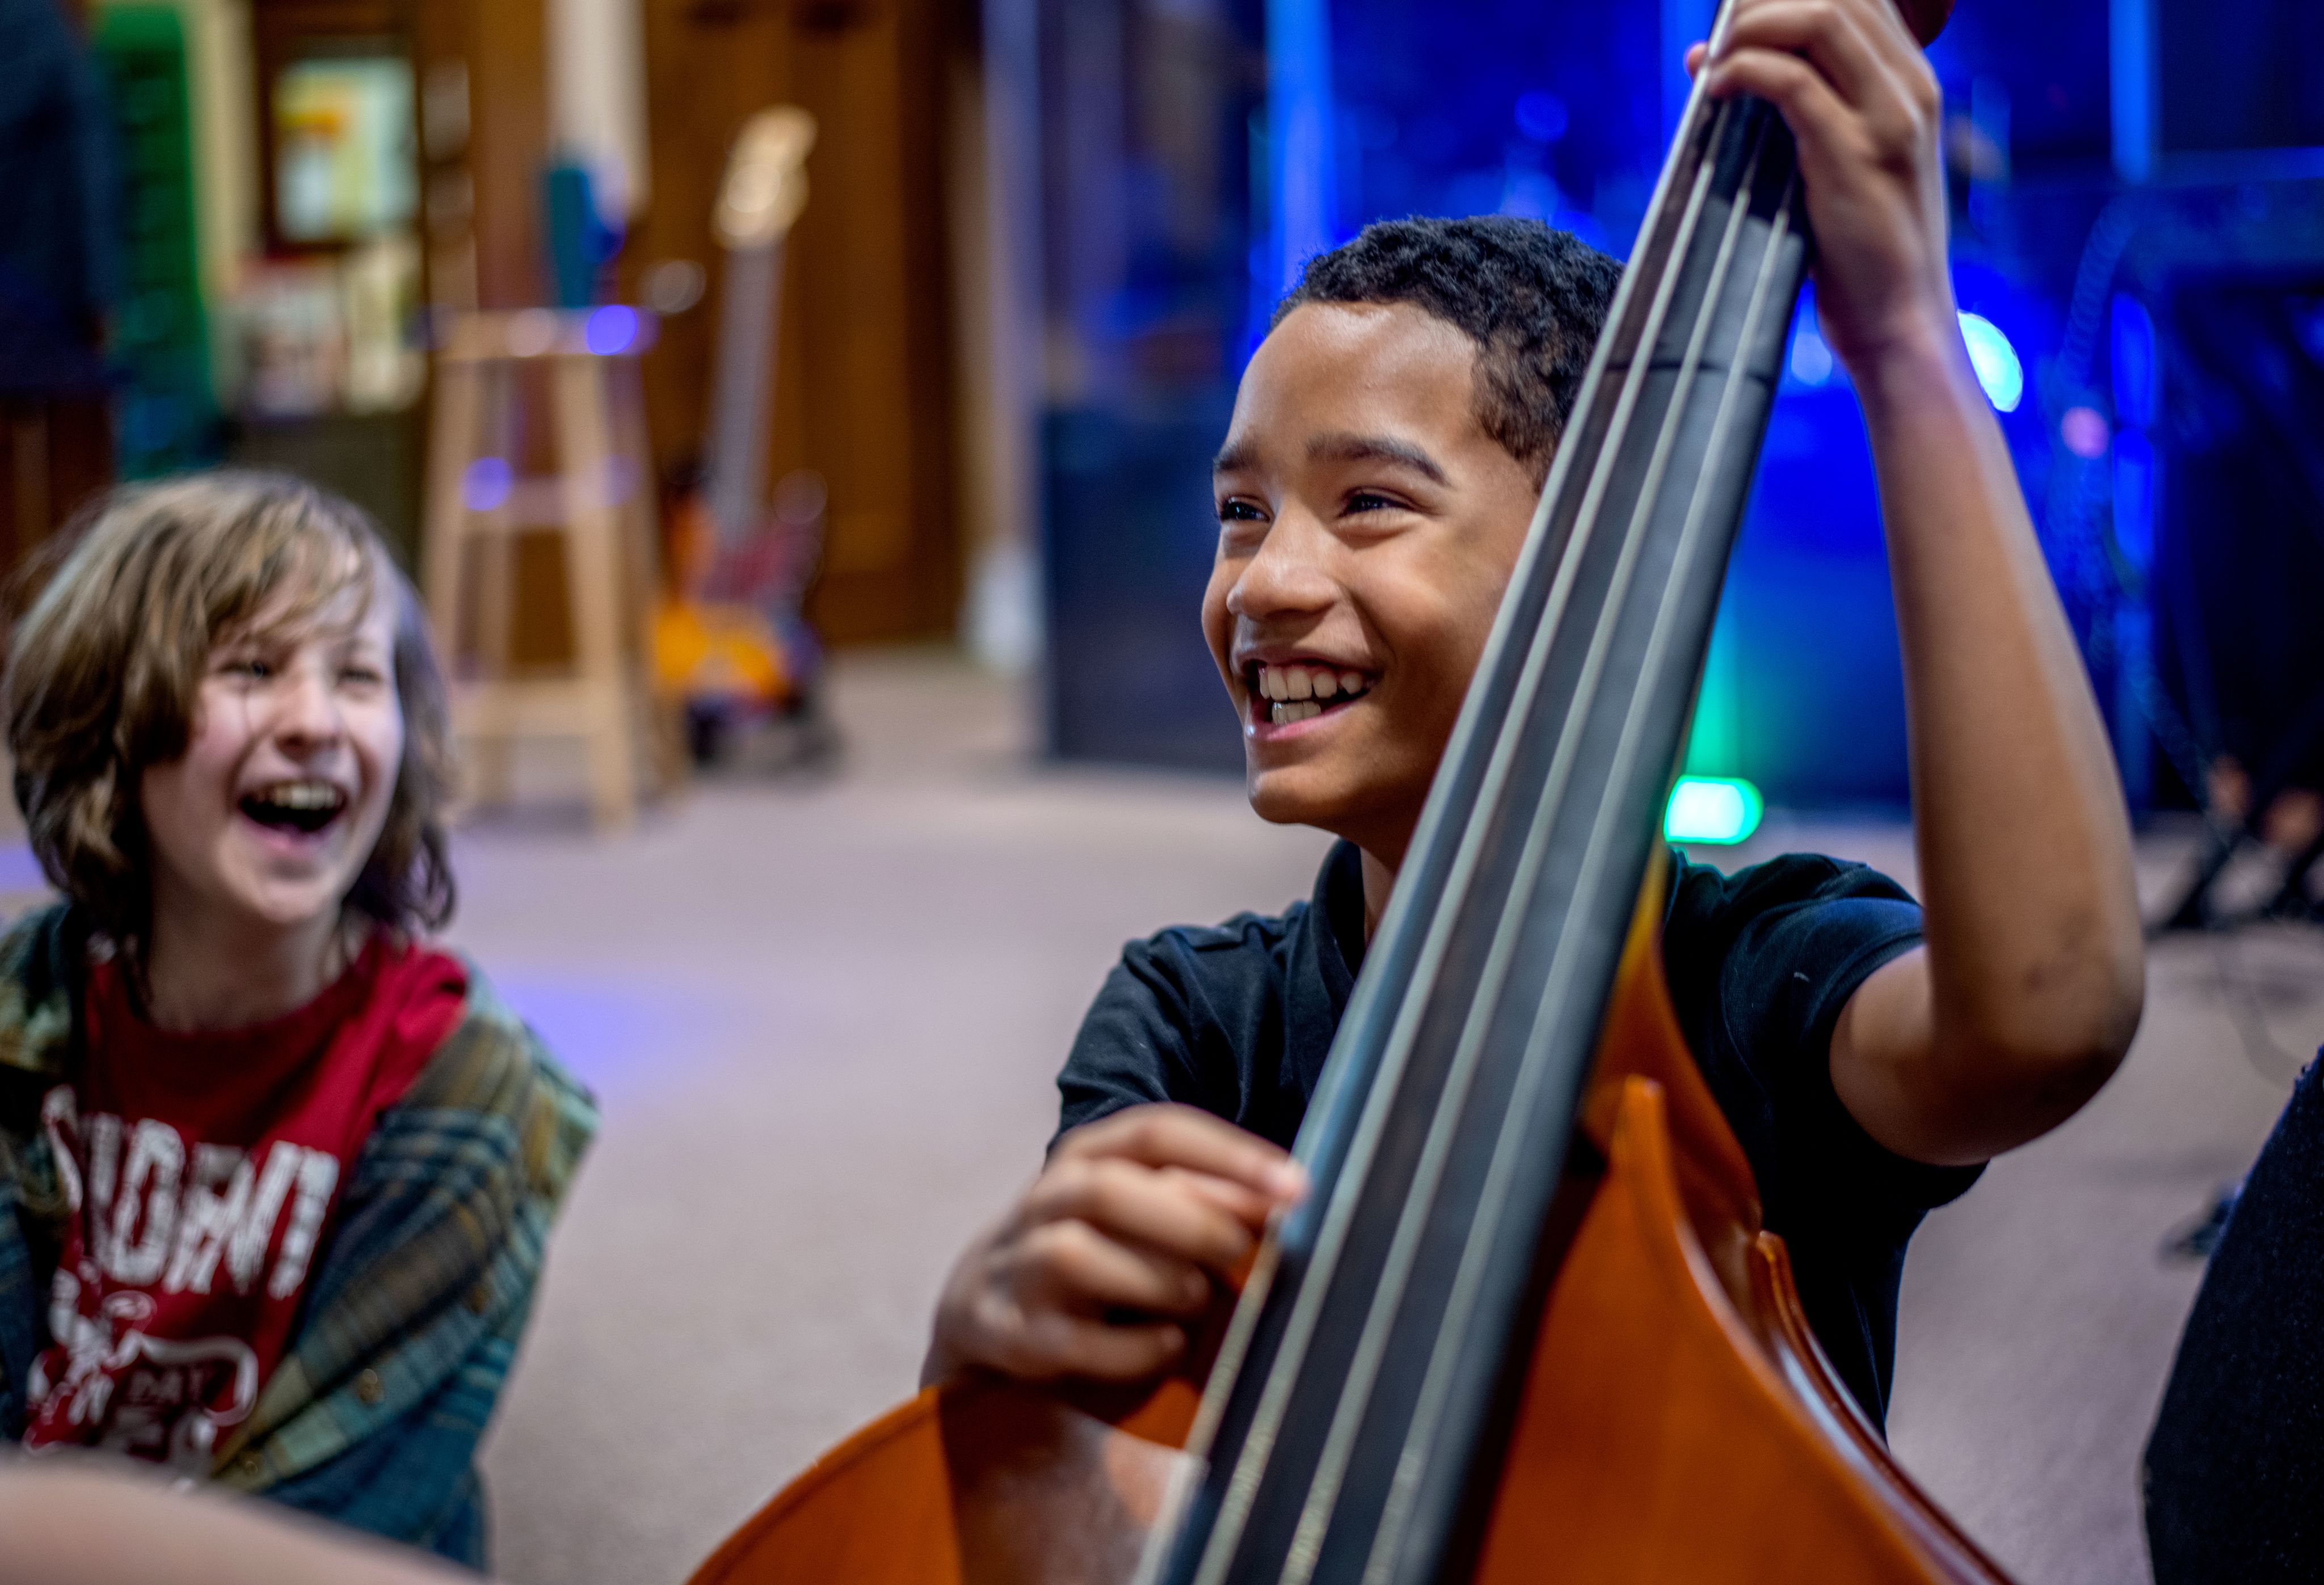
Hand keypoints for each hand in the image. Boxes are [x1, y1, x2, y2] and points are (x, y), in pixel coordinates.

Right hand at [924, 1104, 1305, 1385]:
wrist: (978, 1306)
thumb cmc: (1089, 1249)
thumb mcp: (1138, 1211)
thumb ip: (1203, 1198)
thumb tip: (1288, 1198)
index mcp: (1086, 1156)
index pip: (1156, 1133)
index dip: (1229, 1154)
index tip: (1297, 1185)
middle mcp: (1045, 1201)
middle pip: (1108, 1188)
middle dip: (1187, 1220)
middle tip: (1239, 1250)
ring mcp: (1018, 1266)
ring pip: (1076, 1255)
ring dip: (1151, 1278)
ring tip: (1196, 1299)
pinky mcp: (1009, 1333)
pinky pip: (1069, 1340)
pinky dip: (1129, 1348)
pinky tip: (1168, 1347)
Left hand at [1687, 0, 1956, 379]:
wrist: (1899, 321)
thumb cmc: (1858, 251)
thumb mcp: (1836, 162)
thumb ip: (1796, 108)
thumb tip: (1716, 57)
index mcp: (1912, 83)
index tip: (1739, 21)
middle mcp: (1911, 87)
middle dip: (1763, 2)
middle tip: (1719, 39)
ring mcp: (1889, 117)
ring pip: (1820, 18)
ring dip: (1751, 27)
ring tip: (1715, 61)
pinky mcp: (1855, 154)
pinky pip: (1792, 81)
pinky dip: (1744, 72)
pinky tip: (1715, 92)